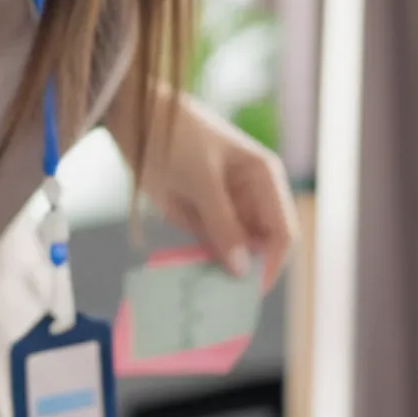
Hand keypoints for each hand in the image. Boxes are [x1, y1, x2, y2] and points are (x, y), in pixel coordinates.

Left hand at [123, 88, 295, 287]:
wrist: (134, 117)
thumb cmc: (176, 136)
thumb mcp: (201, 179)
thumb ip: (222, 224)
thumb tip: (242, 268)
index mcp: (264, 179)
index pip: (283, 232)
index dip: (272, 263)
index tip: (249, 291)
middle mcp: (251, 197)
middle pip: (261, 247)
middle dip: (246, 272)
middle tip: (222, 299)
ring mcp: (226, 208)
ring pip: (236, 252)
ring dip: (222, 272)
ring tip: (203, 294)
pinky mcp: (200, 216)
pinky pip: (209, 248)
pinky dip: (202, 264)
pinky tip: (189, 278)